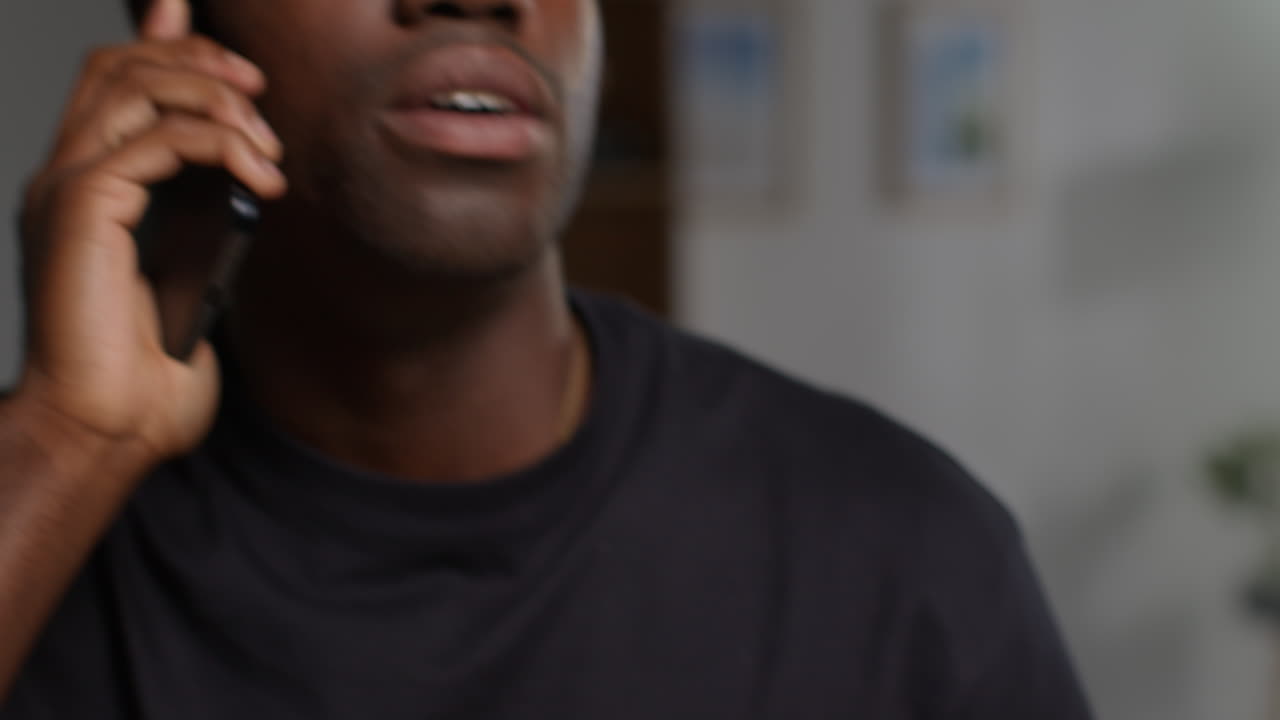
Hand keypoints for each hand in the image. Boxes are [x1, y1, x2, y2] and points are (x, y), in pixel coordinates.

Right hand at [14, 0, 285, 467]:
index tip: (234, 47)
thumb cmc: (150, 371)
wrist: (109, 425)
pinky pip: (154, 139)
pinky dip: (216, 142)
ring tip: (265, 147)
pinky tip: (258, 176)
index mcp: (92, 187)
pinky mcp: (82, 207)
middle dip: (201, 60)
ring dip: (215, 98)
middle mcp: (69, 175)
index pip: (117, 82)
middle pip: (123, 66)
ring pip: (134, 85)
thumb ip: (210, 217)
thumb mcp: (196, 276)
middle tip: (259, 94)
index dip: (167, 39)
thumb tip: (249, 182)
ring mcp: (68, 188)